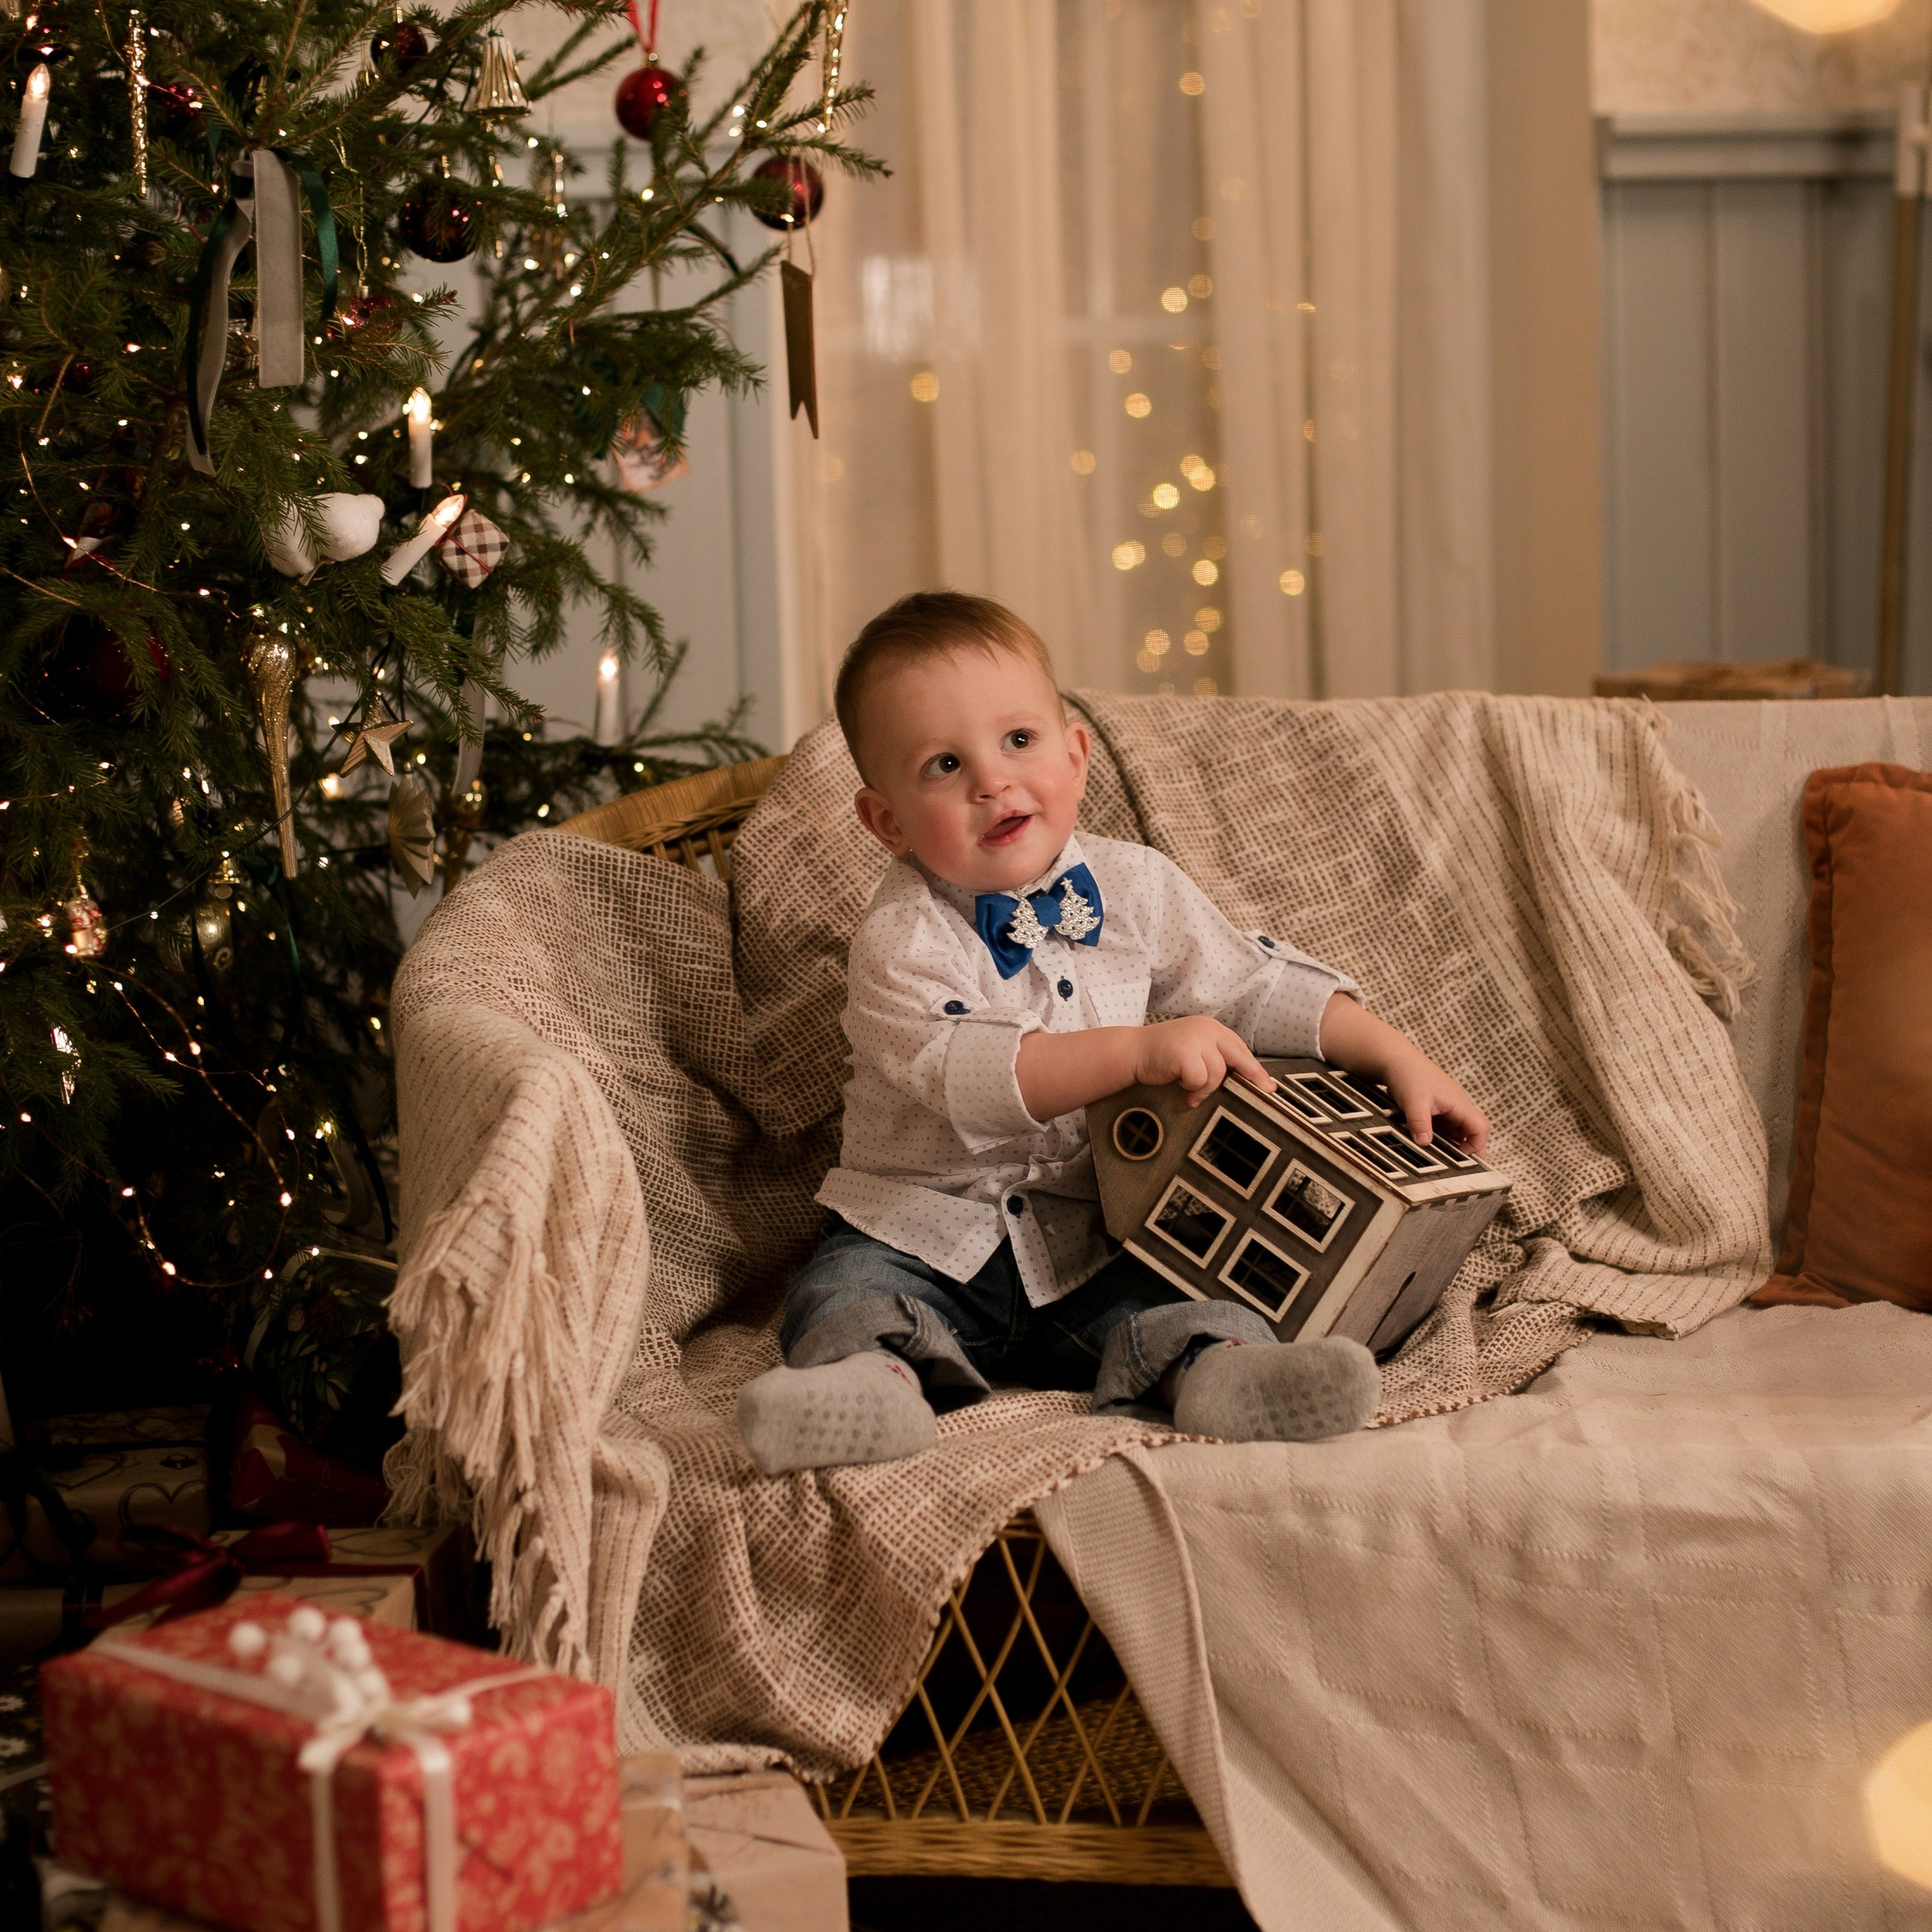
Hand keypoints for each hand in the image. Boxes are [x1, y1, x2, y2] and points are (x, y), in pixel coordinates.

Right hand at [1134, 1016, 1274, 1107]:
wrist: (1132, 1051)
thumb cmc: (1162, 1054)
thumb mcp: (1193, 1049)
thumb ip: (1213, 1057)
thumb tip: (1242, 1078)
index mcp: (1211, 1027)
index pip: (1239, 1048)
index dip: (1254, 1067)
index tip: (1266, 1083)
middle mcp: (1207, 1029)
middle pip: (1238, 1056)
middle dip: (1252, 1076)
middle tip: (1265, 1091)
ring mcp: (1196, 1039)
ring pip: (1217, 1073)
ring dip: (1203, 1087)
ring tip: (1187, 1087)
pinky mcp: (1185, 1053)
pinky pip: (1200, 1080)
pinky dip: (1190, 1087)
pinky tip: (1178, 1083)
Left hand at [1384, 1050, 1488, 1155]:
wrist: (1395, 1060)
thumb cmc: (1408, 1076)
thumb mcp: (1414, 1101)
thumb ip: (1420, 1123)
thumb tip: (1425, 1143)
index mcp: (1459, 1103)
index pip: (1481, 1127)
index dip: (1477, 1145)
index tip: (1462, 1157)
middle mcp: (1456, 1106)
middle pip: (1470, 1132)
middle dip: (1463, 1149)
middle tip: (1451, 1166)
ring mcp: (1446, 1108)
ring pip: (1455, 1131)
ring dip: (1448, 1144)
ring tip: (1436, 1159)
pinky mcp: (1435, 1110)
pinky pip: (1442, 1128)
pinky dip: (1437, 1137)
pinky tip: (1425, 1145)